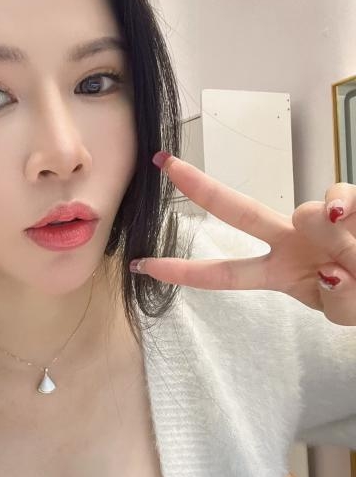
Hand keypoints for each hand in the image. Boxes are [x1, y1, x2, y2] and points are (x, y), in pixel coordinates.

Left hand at [130, 152, 355, 325]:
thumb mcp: (346, 311)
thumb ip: (339, 298)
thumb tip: (331, 258)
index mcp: (279, 272)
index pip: (223, 274)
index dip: (183, 271)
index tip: (141, 264)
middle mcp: (292, 240)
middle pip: (240, 211)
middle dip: (202, 189)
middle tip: (165, 164)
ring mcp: (322, 220)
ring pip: (311, 212)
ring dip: (335, 241)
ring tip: (349, 265)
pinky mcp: (351, 204)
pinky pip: (345, 198)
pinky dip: (349, 211)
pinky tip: (350, 223)